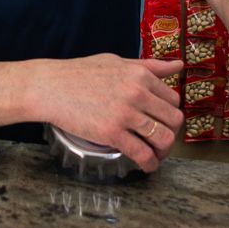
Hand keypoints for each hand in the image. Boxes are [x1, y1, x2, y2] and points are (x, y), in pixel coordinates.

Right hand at [28, 54, 183, 171]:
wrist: (50, 87)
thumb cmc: (79, 73)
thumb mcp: (117, 62)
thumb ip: (148, 66)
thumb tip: (178, 65)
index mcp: (140, 75)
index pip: (173, 99)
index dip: (169, 113)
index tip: (162, 121)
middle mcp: (137, 93)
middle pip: (173, 120)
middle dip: (170, 133)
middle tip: (160, 140)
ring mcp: (125, 114)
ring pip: (163, 138)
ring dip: (163, 151)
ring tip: (155, 155)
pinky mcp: (112, 133)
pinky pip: (142, 153)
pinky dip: (149, 164)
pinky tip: (147, 166)